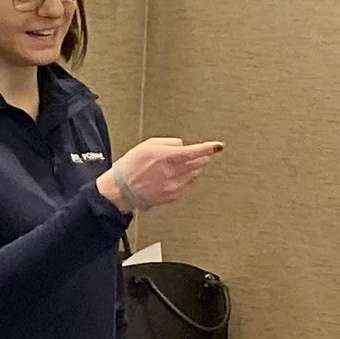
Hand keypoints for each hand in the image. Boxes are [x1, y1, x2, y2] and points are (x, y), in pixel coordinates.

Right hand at [99, 137, 224, 211]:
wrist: (121, 189)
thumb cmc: (131, 167)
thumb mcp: (148, 145)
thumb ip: (168, 142)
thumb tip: (182, 144)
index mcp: (167, 157)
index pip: (195, 152)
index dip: (209, 148)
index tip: (218, 146)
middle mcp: (172, 172)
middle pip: (198, 163)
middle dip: (202, 157)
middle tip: (201, 154)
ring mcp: (174, 186)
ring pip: (194, 174)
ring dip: (194, 168)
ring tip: (182, 165)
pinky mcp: (172, 196)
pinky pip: (187, 186)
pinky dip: (187, 179)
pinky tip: (178, 176)